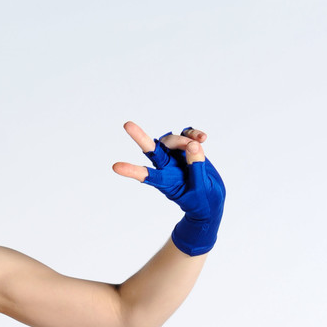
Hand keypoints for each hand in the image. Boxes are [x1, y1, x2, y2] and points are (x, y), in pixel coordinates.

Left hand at [113, 124, 224, 255]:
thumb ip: (196, 167)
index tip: (116, 167)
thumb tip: (192, 144)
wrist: (211, 200)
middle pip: (152, 150)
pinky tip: (203, 138)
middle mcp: (167, 167)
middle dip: (140, 137)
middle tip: (126, 125)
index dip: (131, 170)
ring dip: (184, 139)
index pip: (145, 175)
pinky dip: (194, 134)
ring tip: (199, 143)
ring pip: (172, 140)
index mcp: (165, 182)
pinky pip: (187, 135)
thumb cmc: (201, 201)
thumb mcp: (200, 189)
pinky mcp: (188, 149)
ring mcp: (176, 156)